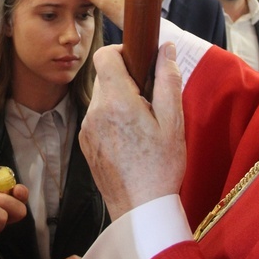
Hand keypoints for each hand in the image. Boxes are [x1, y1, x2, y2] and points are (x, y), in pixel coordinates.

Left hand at [79, 43, 184, 220]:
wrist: (140, 209)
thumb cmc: (161, 167)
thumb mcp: (174, 122)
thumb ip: (168, 80)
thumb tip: (165, 49)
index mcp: (117, 102)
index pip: (105, 55)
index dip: (121, 51)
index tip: (138, 62)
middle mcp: (95, 111)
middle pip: (104, 76)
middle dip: (126, 80)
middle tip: (149, 101)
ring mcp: (86, 128)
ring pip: (101, 97)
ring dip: (119, 100)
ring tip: (141, 125)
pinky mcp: (84, 142)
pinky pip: (97, 117)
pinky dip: (111, 118)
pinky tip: (130, 139)